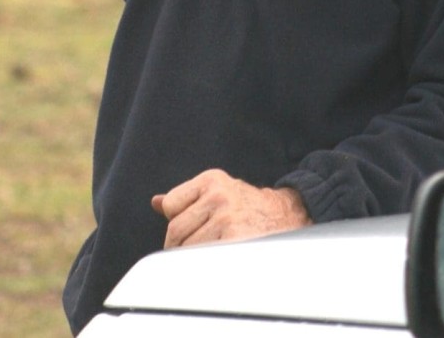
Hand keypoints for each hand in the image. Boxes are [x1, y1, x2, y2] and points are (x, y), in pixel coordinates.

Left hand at [150, 168, 310, 248]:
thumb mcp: (218, 191)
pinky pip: (203, 259)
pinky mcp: (234, 239)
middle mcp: (218, 195)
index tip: (189, 230)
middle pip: (176, 230)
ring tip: (212, 253)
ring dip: (194, 258)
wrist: (288, 216)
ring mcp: (226, 217)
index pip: (170, 205)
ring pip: (188, 248)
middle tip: (196, 251)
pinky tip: (217, 259)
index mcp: (211, 179)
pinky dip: (205, 264)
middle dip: (180, 246)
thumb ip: (187, 197)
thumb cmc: (248, 206)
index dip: (177, 221)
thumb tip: (156, 202)